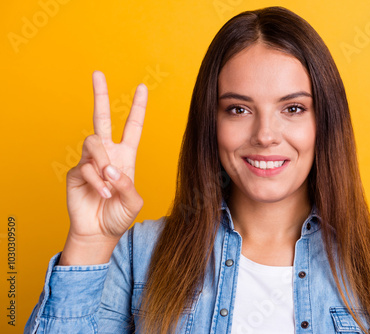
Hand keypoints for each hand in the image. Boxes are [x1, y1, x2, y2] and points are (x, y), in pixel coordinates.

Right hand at [60, 71, 146, 264]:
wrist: (99, 232)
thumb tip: (111, 169)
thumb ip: (127, 184)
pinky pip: (85, 167)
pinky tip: (100, 193)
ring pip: (93, 143)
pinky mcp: (76, 171)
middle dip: (100, 95)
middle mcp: (107, 154)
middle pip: (101, 118)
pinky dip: (95, 180)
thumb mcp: (133, 201)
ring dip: (102, 162)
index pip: (132, 126)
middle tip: (98, 73)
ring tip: (108, 184)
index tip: (141, 87)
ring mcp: (90, 161)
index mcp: (125, 156)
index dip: (137, 108)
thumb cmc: (119, 215)